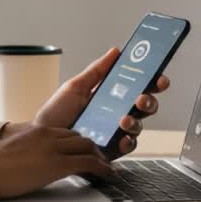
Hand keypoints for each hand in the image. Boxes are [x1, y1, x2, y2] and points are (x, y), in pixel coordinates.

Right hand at [0, 126, 113, 201]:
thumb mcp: (15, 151)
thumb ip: (29, 151)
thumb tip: (35, 163)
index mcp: (37, 130)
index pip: (68, 132)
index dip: (80, 144)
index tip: (86, 153)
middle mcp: (48, 134)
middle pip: (82, 137)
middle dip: (94, 149)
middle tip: (100, 161)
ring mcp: (53, 148)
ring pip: (89, 146)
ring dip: (100, 158)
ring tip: (105, 169)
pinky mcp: (57, 164)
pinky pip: (89, 163)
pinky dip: (103, 169)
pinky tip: (107, 175)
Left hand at [30, 47, 169, 157]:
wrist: (42, 140)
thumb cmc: (56, 113)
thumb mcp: (75, 87)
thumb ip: (97, 70)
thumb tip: (116, 51)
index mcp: (110, 96)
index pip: (137, 87)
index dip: (151, 81)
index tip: (158, 76)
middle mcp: (116, 114)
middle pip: (143, 106)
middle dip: (149, 100)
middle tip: (142, 98)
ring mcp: (114, 132)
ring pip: (138, 126)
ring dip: (136, 121)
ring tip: (124, 119)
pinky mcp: (110, 150)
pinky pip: (127, 147)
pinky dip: (128, 142)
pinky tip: (122, 138)